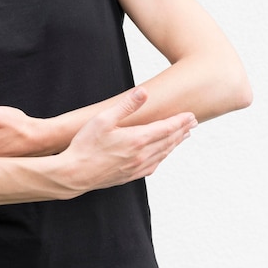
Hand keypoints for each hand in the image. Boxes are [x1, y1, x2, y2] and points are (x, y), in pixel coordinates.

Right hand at [57, 87, 196, 194]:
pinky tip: (162, 155)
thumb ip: (126, 106)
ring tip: (183, 136)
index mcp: (137, 139)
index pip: (166, 128)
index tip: (191, 115)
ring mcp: (137, 167)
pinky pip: (154, 165)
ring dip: (175, 144)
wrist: (75, 174)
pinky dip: (163, 157)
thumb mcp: (103, 119)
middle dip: (181, 131)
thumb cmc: (86, 145)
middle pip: (168, 141)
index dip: (179, 121)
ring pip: (163, 154)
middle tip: (192, 123)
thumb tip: (143, 92)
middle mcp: (142, 155)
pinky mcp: (130, 175)